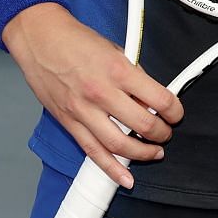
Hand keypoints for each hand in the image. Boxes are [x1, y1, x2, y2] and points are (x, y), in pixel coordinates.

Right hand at [2, 3, 183, 189]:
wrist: (40, 38)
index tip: (177, 113)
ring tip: (154, 152)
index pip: (159, 99)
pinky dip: (111, 168)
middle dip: (162, 133)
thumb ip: (135, 76)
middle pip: (143, 125)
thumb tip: (154, 98)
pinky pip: (93, 152)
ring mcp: (83, 110)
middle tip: (166, 133)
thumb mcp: (116, 49)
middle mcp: (101, 92)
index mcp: (118, 70)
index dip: (175, 110)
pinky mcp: (69, 122)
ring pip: (119, 144)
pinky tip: (125, 178)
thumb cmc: (77, 41)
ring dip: (143, 153)